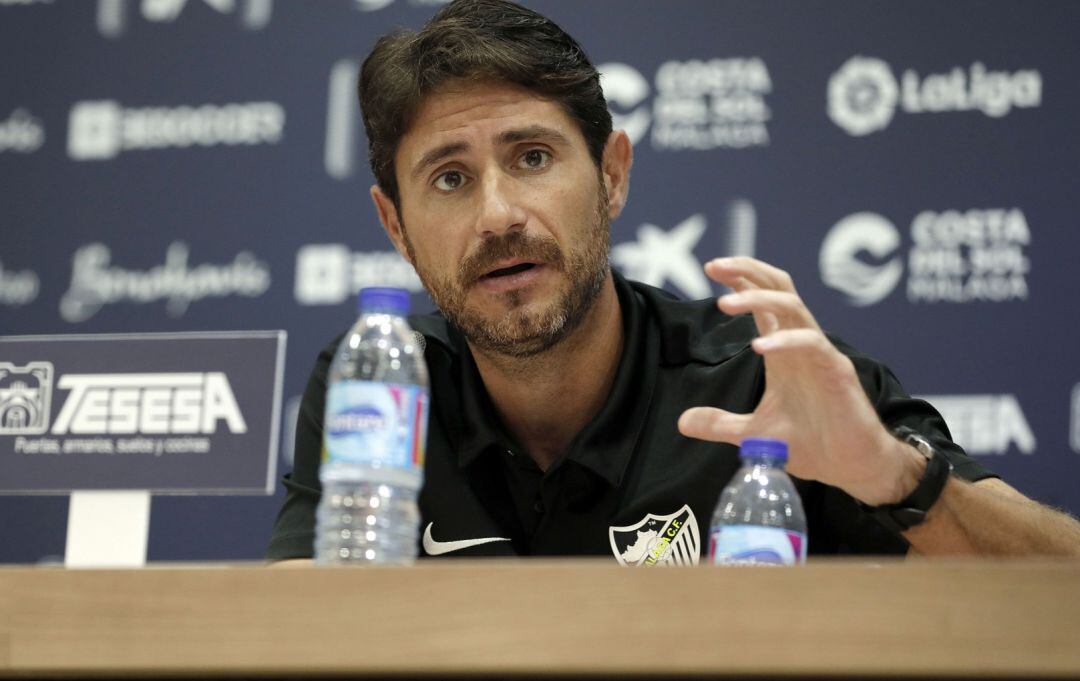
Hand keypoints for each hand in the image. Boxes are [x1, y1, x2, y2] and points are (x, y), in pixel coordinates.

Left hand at [677, 257, 922, 505]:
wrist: (850, 466)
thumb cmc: (811, 443)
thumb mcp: (753, 433)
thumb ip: (719, 423)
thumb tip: (682, 421)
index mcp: (783, 349)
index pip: (763, 300)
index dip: (740, 279)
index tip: (711, 268)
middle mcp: (800, 343)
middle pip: (779, 287)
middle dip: (748, 271)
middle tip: (714, 266)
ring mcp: (820, 354)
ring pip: (793, 306)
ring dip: (759, 298)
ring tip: (725, 303)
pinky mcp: (837, 372)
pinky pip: (812, 343)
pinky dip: (786, 340)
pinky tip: (760, 347)